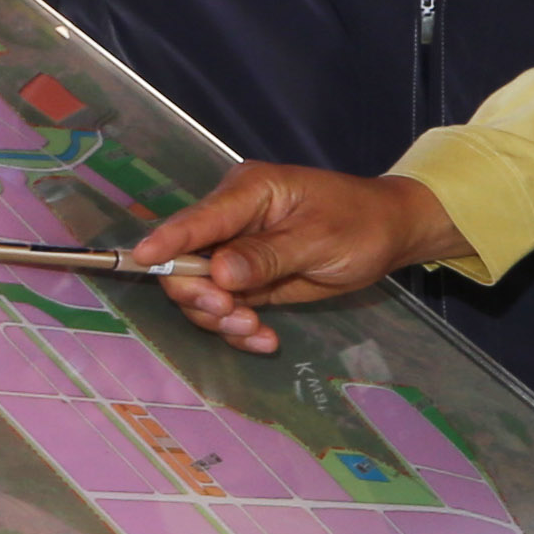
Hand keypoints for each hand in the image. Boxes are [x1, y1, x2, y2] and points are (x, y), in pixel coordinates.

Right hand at [131, 167, 464, 350]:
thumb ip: (268, 256)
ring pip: (201, 291)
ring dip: (220, 318)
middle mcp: (231, 220)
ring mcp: (235, 252)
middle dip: (199, 294)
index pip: (196, 219)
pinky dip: (239, 327)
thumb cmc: (360, 223)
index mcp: (246, 193)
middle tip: (230, 313)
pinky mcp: (247, 279)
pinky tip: (265, 340)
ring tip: (255, 330)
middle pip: (184, 261)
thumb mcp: (319, 239)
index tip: (142, 259)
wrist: (391, 234)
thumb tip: (219, 272)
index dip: (166, 241)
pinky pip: (227, 307)